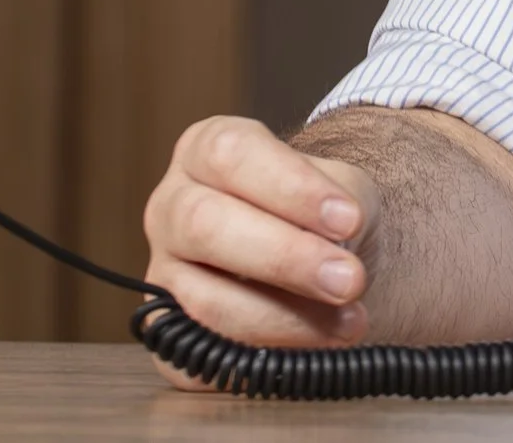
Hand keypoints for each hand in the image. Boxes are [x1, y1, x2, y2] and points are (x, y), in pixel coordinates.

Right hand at [142, 115, 380, 387]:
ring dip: (286, 319)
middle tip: (350, 280)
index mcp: (205, 152)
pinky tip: (313, 349)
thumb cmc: (321, 211)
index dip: (290, 187)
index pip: (229, 153)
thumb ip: (342, 205)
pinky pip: (204, 359)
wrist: (322, 257)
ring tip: (350, 322)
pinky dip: (265, 358)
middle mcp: (171, 208)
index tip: (349, 220)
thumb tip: (334, 248)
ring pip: (205, 301)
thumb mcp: (341, 187)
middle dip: (286, 258)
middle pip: (205, 225)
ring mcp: (162, 275)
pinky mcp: (169, 338)